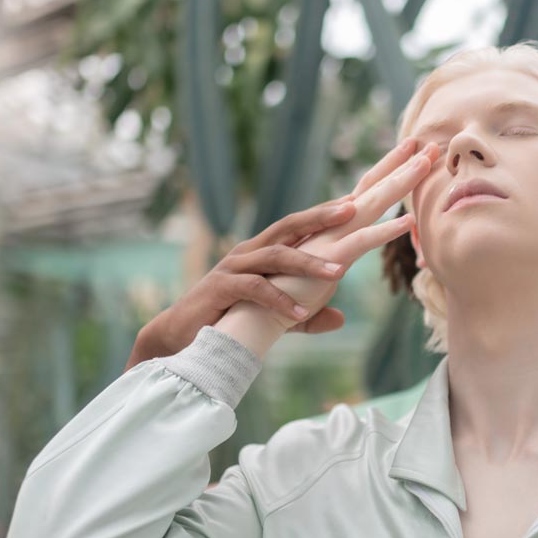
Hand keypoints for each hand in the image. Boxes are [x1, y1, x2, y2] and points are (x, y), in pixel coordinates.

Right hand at [125, 200, 360, 369]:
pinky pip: (254, 288)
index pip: (296, 226)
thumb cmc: (228, 321)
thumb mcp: (273, 319)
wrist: (181, 336)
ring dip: (308, 263)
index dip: (323, 213)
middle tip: (352, 212)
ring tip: (338, 272)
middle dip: (320, 217)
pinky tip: (299, 313)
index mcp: (260, 253)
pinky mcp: (221, 288)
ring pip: (275, 255)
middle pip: (288, 226)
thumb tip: (340, 319)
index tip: (356, 202)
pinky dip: (278, 300)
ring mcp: (232, 267)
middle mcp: (247, 252)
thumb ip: (306, 317)